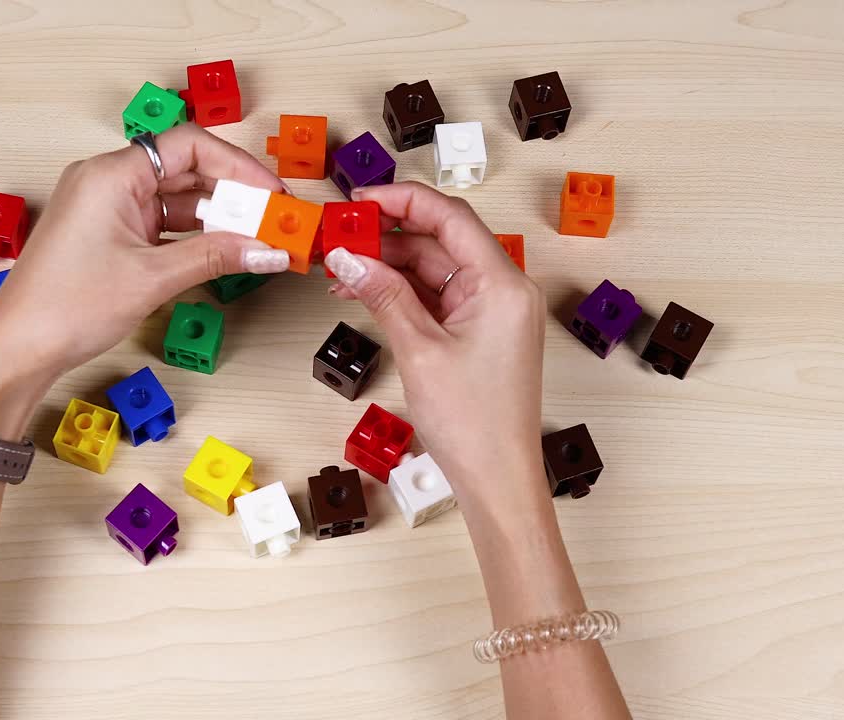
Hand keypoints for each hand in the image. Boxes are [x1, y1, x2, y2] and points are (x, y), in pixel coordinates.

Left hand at [0, 124, 291, 381]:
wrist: (19, 348)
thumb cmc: (63, 307)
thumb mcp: (152, 278)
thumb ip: (216, 257)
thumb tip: (266, 249)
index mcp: (111, 174)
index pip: (189, 146)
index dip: (238, 166)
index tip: (271, 193)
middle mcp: (107, 181)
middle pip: (186, 170)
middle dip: (234, 195)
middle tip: (274, 219)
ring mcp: (107, 208)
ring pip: (177, 200)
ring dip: (218, 219)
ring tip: (257, 239)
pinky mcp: (108, 234)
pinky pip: (162, 223)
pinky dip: (194, 237)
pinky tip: (224, 252)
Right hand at [324, 182, 546, 514]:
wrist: (497, 478)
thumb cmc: (475, 424)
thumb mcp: (418, 351)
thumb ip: (383, 296)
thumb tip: (348, 258)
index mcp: (502, 284)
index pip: (450, 218)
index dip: (401, 200)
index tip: (359, 199)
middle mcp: (504, 290)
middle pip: (439, 240)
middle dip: (386, 235)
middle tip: (338, 236)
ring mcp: (492, 311)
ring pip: (433, 268)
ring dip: (388, 265)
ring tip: (340, 269)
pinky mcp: (479, 331)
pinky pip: (436, 296)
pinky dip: (401, 291)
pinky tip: (363, 291)